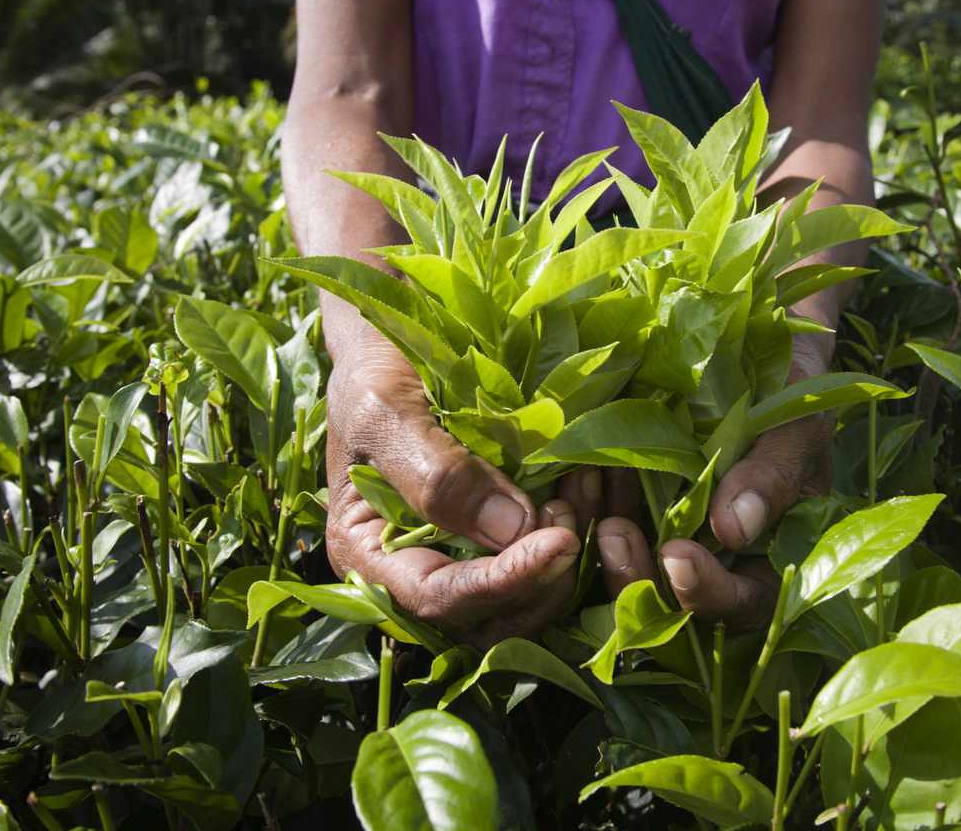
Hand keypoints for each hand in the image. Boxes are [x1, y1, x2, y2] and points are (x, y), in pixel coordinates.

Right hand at [324, 333, 603, 646]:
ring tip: (587, 493)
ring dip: (566, 563)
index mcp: (368, 554)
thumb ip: (437, 475)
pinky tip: (591, 487)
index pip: (440, 598)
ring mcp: (457, 558)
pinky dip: (573, 537)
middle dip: (540, 581)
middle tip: (573, 517)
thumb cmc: (375, 372)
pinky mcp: (495, 537)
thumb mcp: (388, 411)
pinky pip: (539, 563)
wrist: (393, 341)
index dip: (502, 581)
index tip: (559, 541)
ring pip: (522, 601)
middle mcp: (412, 573)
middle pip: (487, 619)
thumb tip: (510, 530)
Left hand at [595, 342, 833, 628]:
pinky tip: (576, 475)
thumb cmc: (794, 391)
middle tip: (613, 535)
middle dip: (638, 577)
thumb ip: (772, 477)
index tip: (678, 554)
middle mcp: (718, 559)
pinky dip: (588, 506)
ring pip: (630, 568)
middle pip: (675, 604)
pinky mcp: (635, 503)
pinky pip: (605, 520)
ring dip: (603, 544)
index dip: (709, 592)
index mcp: (771, 557)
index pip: (743, 603)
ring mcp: (671, 533)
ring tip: (584, 494)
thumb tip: (734, 530)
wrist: (759, 346)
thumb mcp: (794, 427)